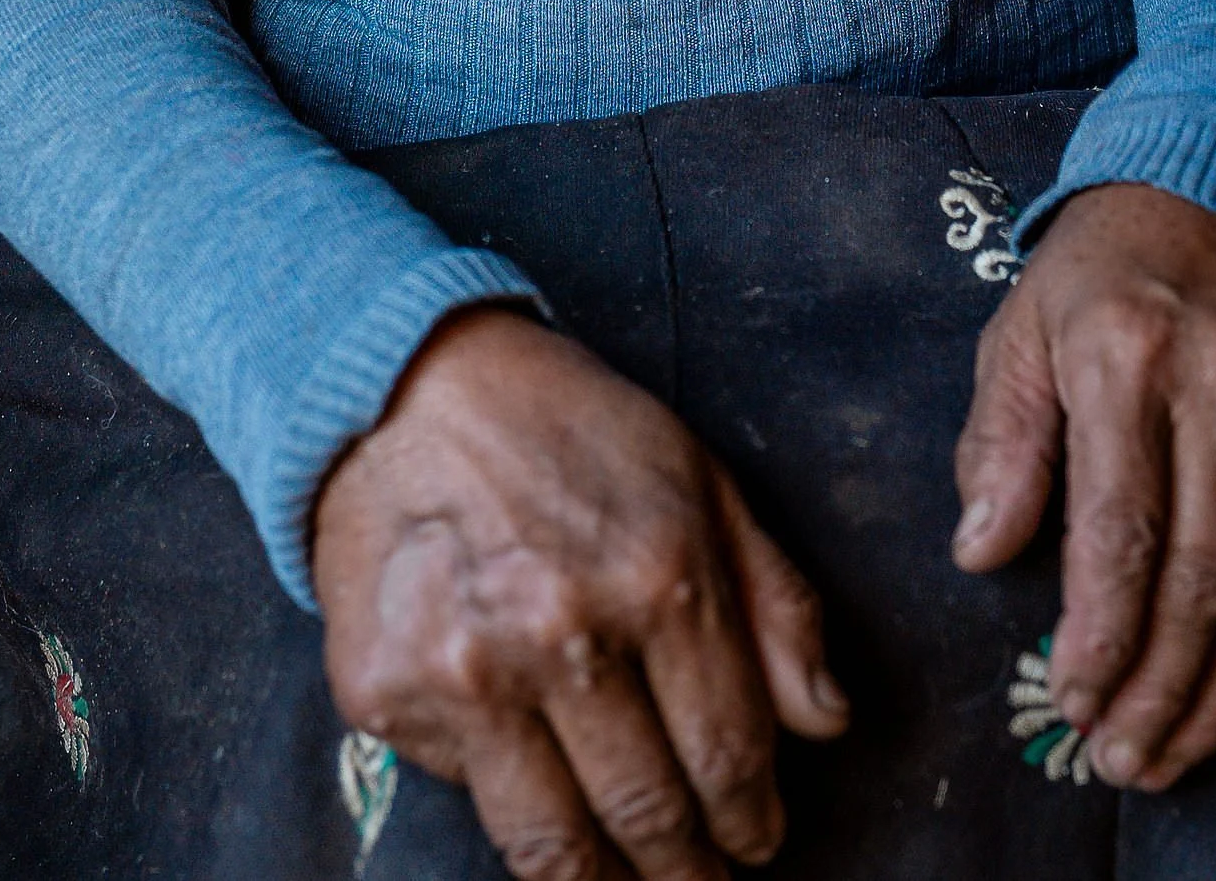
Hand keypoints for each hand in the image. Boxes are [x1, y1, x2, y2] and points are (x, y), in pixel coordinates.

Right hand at [313, 306, 849, 880]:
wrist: (408, 383)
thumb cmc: (567, 427)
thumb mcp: (700, 479)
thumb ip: (775, 603)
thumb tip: (826, 720)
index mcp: (658, 575)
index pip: (727, 756)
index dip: (750, 820)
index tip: (755, 841)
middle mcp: (562, 634)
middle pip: (648, 816)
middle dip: (686, 870)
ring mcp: (467, 672)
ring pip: (554, 846)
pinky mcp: (389, 694)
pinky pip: (468, 794)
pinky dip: (507, 799)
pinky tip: (533, 776)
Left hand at [951, 182, 1215, 792]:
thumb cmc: (1105, 264)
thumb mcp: (1021, 325)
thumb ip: (1001, 440)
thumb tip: (981, 552)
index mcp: (1125, 352)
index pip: (1119, 532)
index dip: (1099, 636)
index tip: (1070, 700)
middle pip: (1200, 578)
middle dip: (1159, 689)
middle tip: (1123, 758)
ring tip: (1176, 749)